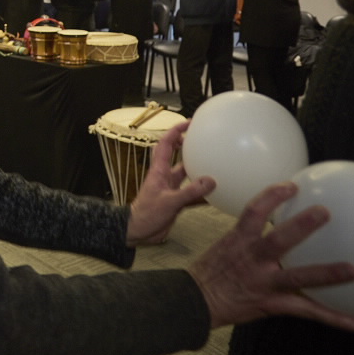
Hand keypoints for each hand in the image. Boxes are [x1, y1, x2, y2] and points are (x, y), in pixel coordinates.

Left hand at [127, 122, 213, 245]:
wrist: (138, 231)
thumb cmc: (146, 214)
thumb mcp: (169, 202)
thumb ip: (190, 192)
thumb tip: (210, 181)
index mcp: (159, 170)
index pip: (166, 144)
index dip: (176, 131)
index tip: (189, 123)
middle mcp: (166, 176)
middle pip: (178, 156)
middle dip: (189, 145)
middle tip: (205, 140)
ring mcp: (171, 188)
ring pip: (187, 175)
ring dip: (199, 170)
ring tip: (215, 164)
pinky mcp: (176, 202)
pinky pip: (192, 194)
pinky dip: (203, 193)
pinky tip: (216, 194)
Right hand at [187, 183, 353, 331]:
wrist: (196, 301)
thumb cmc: (210, 271)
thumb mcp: (224, 245)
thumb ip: (247, 235)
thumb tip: (268, 221)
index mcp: (238, 241)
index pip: (254, 211)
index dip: (272, 196)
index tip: (292, 185)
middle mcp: (253, 260)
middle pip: (278, 240)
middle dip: (301, 225)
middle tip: (325, 212)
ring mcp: (264, 283)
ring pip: (297, 277)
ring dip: (327, 273)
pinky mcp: (273, 305)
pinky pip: (307, 312)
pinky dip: (335, 318)